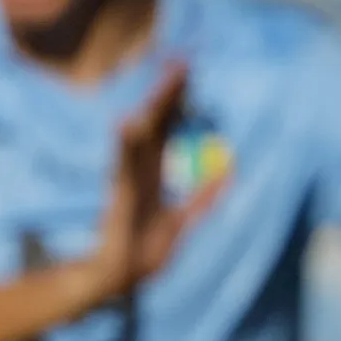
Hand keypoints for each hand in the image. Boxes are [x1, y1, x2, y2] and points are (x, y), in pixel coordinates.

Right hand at [81, 62, 225, 306]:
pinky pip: (124, 168)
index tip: (188, 66)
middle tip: (182, 61)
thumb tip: (227, 173)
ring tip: (164, 83)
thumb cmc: (143, 250)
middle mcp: (139, 169)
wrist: (112, 280)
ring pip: (142, 138)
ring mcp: (128, 180)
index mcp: (154, 172)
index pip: (167, 126)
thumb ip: (203, 198)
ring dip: (153, 110)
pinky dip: (126, 146)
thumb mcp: (180, 222)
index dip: (178, 98)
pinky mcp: (119, 198)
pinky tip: (128, 124)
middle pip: (156, 123)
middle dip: (170, 93)